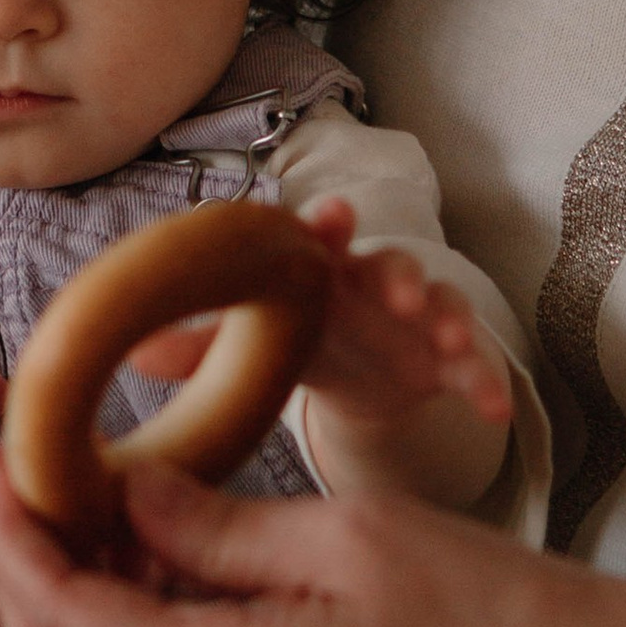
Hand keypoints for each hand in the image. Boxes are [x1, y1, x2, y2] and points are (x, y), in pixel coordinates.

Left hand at [0, 449, 625, 626]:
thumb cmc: (490, 615)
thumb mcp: (344, 541)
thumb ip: (216, 526)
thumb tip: (119, 494)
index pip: (56, 613)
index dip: (10, 530)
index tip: (1, 450)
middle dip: (19, 564)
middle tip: (25, 467)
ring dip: (71, 593)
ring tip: (86, 494)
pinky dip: (128, 622)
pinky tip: (158, 549)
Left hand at [130, 198, 510, 511]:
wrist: (363, 377)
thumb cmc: (302, 340)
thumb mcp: (258, 343)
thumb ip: (201, 347)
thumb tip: (132, 351)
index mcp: (325, 274)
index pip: (324, 239)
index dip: (327, 226)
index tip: (330, 217)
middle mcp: (375, 286)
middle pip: (392, 263)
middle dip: (398, 272)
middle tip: (395, 290)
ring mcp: (419, 320)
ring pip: (441, 305)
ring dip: (448, 318)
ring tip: (451, 341)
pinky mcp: (449, 359)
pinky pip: (476, 364)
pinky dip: (487, 380)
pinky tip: (493, 408)